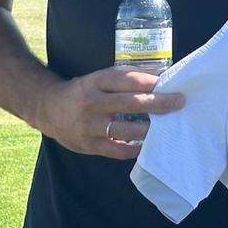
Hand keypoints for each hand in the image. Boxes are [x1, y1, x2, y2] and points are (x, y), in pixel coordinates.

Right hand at [35, 67, 184, 158]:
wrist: (48, 108)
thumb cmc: (84, 91)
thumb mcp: (100, 78)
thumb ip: (127, 78)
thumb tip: (162, 77)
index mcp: (96, 82)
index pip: (127, 80)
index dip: (150, 81)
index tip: (172, 82)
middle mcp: (93, 102)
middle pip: (130, 103)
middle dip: (158, 103)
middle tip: (179, 102)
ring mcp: (90, 125)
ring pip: (125, 129)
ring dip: (149, 129)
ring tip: (167, 126)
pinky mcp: (88, 145)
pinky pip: (116, 150)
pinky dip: (134, 148)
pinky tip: (147, 145)